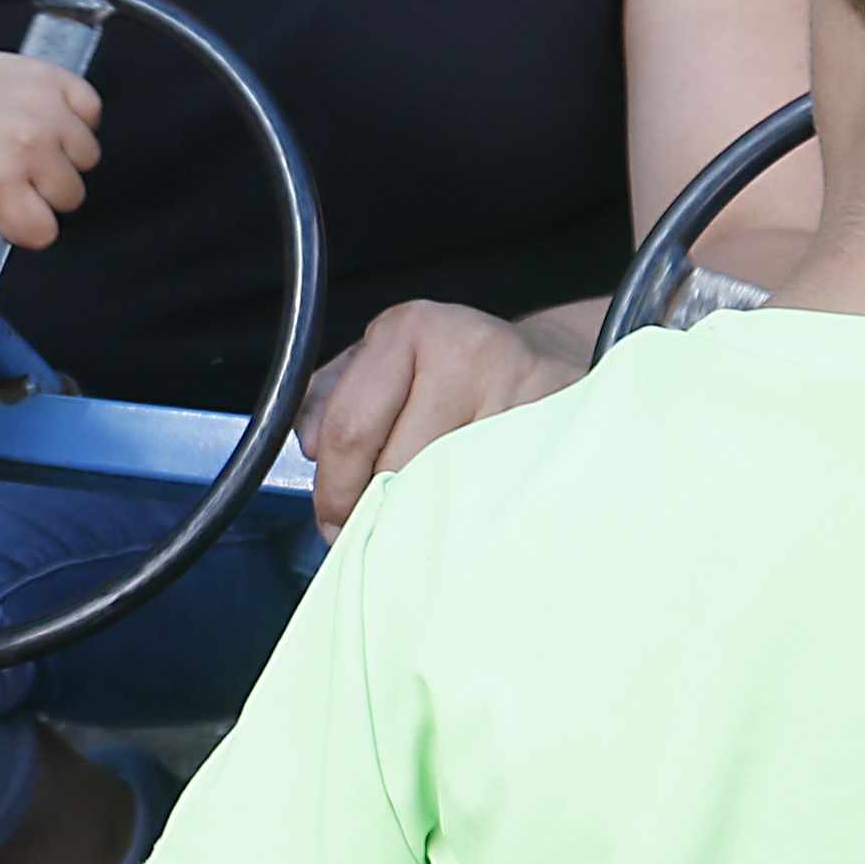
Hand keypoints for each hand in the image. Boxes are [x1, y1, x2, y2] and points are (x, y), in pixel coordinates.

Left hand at [0, 42, 100, 248]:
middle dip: (45, 193)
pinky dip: (77, 117)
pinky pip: (91, 109)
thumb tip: (13, 222)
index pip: (43, 231)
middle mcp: (29, 146)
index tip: (11, 213)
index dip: (27, 228)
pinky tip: (49, 120)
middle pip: (71, 195)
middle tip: (16, 175)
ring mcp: (45, 109)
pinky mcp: (51, 78)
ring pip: (88, 155)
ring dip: (64, 157)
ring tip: (32, 146)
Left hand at [296, 300, 580, 537]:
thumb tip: (311, 449)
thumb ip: (332, 399)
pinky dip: (470, 513)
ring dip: (423, 518)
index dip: (333, 491)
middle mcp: (463, 351)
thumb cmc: (457, 367)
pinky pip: (491, 495)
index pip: (350, 428)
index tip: (331, 521)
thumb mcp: (385, 362)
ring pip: (444, 487)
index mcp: (406, 330)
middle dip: (375, 512)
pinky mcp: (553, 429)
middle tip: (372, 533)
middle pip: (396, 465)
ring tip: (423, 516)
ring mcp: (516, 389)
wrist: (552, 362)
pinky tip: (468, 507)